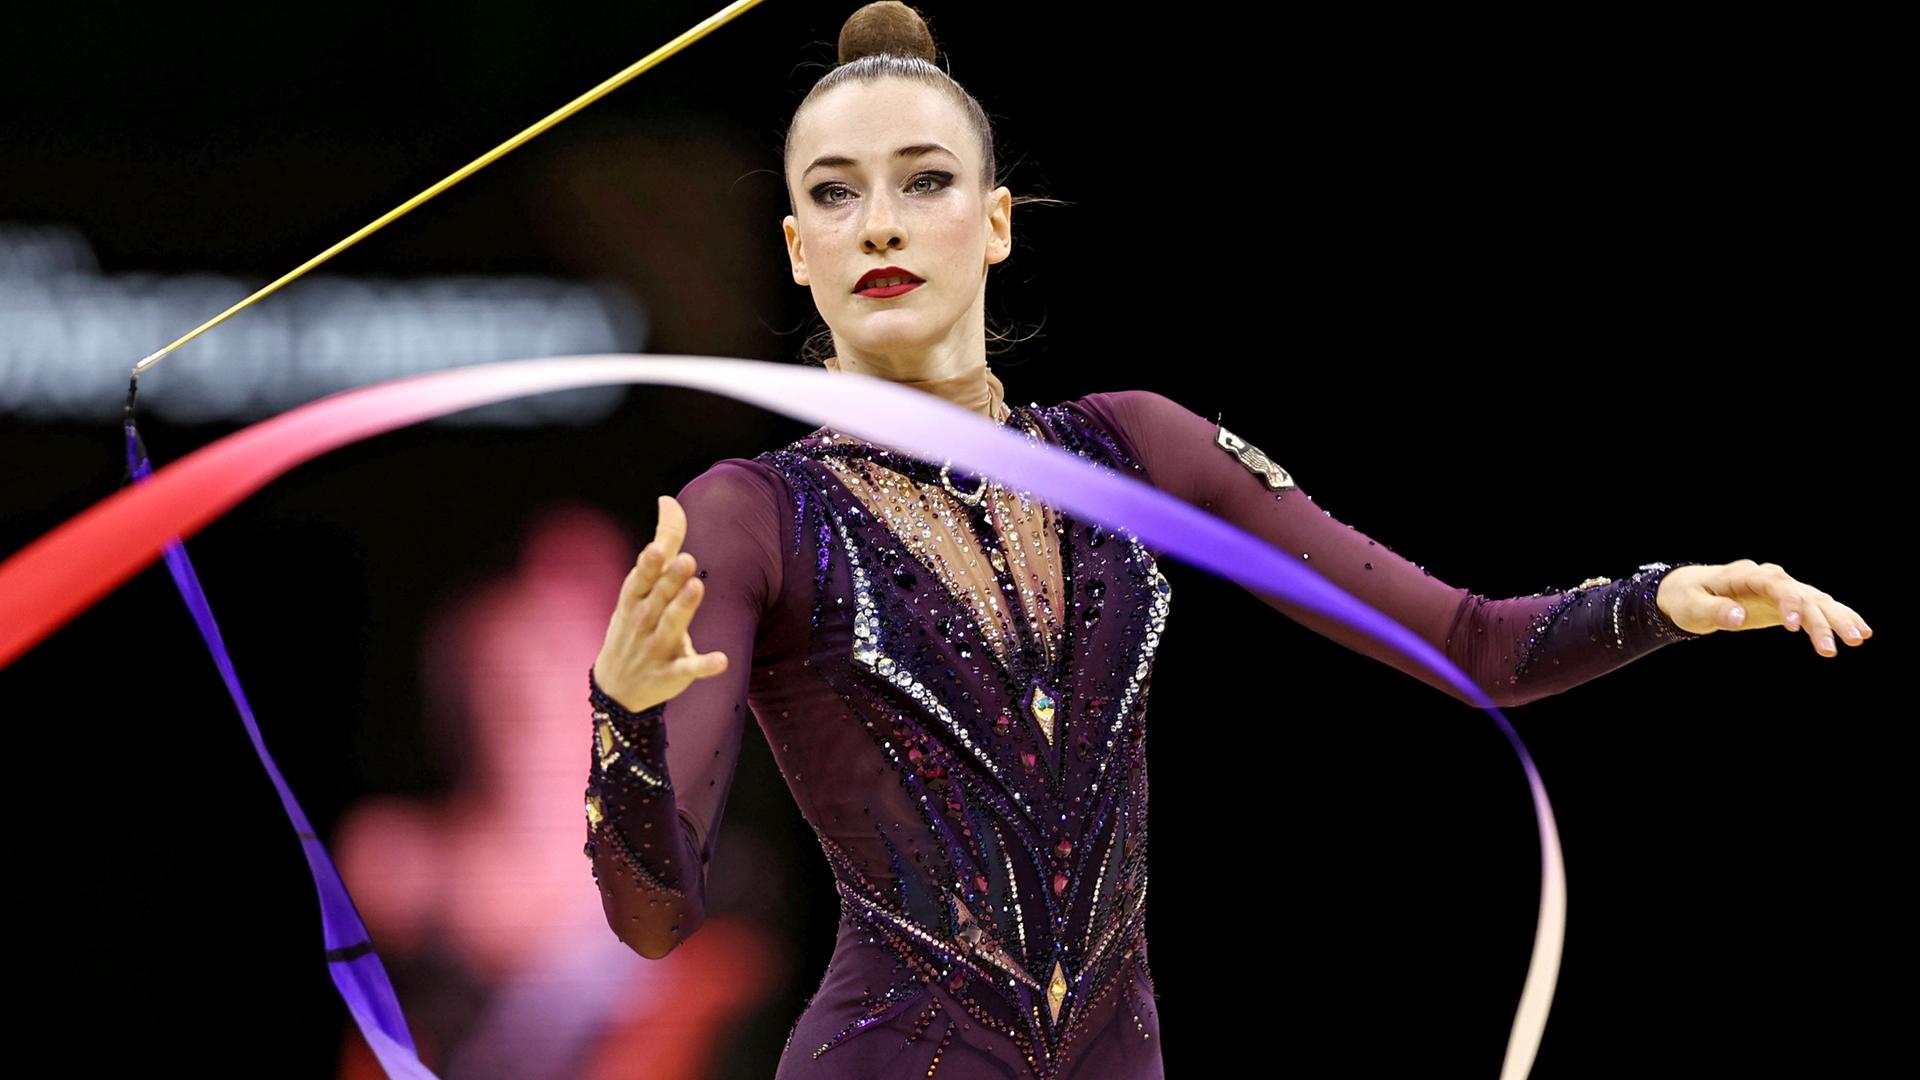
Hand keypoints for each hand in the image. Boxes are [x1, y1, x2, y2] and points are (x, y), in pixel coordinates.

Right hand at [592, 495, 729, 711]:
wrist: (617, 688)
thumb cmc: (633, 625)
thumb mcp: (638, 588)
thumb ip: (661, 546)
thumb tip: (668, 500)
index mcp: (634, 599)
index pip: (640, 578)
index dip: (649, 564)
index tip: (660, 547)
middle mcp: (643, 622)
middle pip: (658, 598)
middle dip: (670, 579)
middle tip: (687, 559)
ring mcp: (655, 648)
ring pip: (671, 627)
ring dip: (684, 609)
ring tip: (698, 587)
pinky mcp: (671, 674)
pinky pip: (688, 669)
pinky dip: (703, 666)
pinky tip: (722, 661)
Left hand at [1656, 561, 1871, 656]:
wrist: (1689, 591)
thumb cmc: (1688, 598)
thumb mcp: (1692, 607)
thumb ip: (1715, 612)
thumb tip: (1737, 617)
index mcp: (1747, 575)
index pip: (1776, 585)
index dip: (1789, 603)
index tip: (1795, 627)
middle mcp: (1770, 578)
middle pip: (1803, 594)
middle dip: (1824, 618)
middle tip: (1843, 642)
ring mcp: (1782, 589)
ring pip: (1817, 601)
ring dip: (1839, 619)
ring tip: (1859, 639)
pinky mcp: (1787, 603)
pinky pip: (1817, 609)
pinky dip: (1837, 618)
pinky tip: (1860, 632)